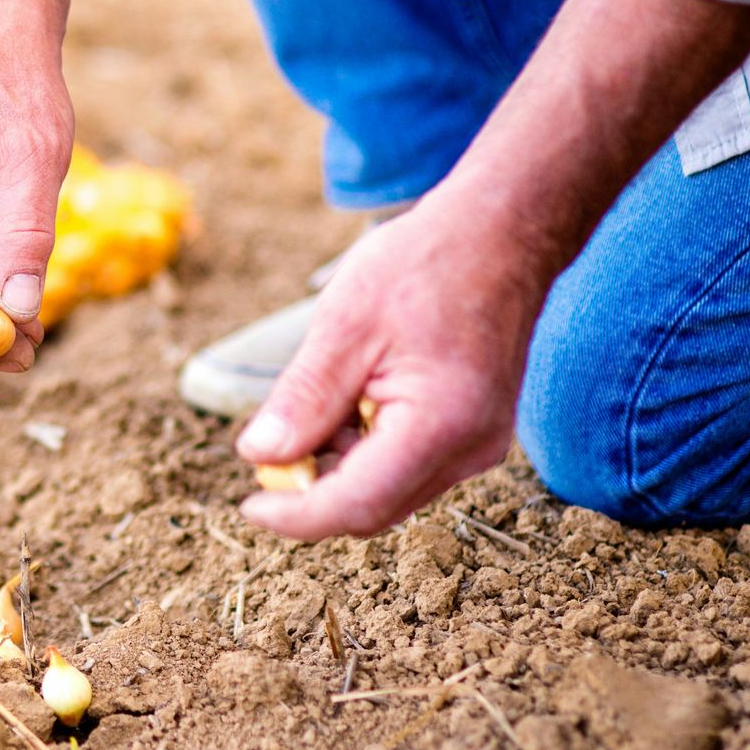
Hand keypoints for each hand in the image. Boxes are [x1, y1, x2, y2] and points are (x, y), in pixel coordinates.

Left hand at [234, 193, 551, 537]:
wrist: (501, 234)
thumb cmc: (426, 266)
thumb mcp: (345, 326)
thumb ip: (303, 399)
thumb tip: (257, 455)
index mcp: (440, 425)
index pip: (355, 505)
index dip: (295, 515)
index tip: (248, 503)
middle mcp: (469, 450)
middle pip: (372, 509)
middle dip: (313, 489)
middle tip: (270, 443)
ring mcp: (478, 446)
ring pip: (388, 492)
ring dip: (339, 466)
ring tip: (326, 394)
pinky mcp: (474, 435)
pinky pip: (409, 467)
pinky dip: (367, 450)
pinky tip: (354, 396)